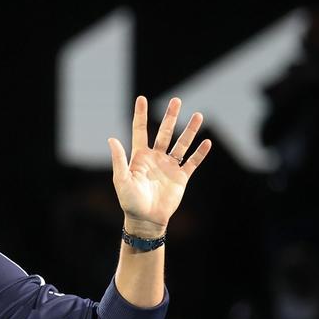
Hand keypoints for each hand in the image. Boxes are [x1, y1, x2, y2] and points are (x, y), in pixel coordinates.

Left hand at [107, 96, 212, 236]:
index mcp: (140, 157)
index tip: (141, 98)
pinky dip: (200, 153)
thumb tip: (111, 139)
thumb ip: (119, 159)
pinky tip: (207, 142)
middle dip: (171, 117)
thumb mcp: (121, 180)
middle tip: (176, 100)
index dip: (140, 115)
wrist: (145, 219)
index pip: (140, 131)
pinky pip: (192, 162)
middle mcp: (156, 158)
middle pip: (165, 133)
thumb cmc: (130, 201)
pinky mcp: (181, 177)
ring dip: (190, 131)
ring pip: (181, 144)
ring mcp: (169, 167)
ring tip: (199, 115)